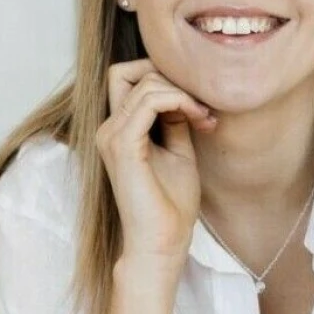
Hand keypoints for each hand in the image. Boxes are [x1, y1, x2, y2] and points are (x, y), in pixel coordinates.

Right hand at [96, 60, 215, 265]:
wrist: (162, 242)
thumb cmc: (170, 206)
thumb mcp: (179, 152)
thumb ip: (176, 121)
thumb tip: (184, 94)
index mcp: (118, 131)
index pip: (129, 79)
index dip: (165, 81)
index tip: (199, 108)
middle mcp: (108, 129)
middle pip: (129, 71)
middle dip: (171, 79)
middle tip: (202, 108)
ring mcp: (112, 135)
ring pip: (146, 83)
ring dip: (183, 93)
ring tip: (205, 119)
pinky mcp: (123, 144)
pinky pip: (151, 101)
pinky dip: (178, 101)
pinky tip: (197, 119)